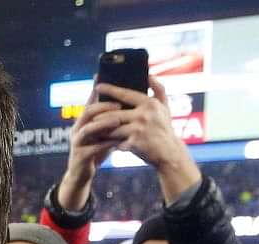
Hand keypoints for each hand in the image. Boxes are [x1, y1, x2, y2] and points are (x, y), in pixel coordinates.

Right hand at [58, 88, 123, 210]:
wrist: (82, 174)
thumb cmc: (95, 150)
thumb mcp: (102, 133)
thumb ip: (110, 119)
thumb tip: (127, 102)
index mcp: (82, 121)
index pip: (90, 102)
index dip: (97, 90)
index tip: (107, 81)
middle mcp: (77, 129)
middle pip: (87, 112)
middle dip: (103, 107)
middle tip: (120, 105)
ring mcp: (76, 143)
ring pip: (87, 129)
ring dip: (103, 124)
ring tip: (118, 121)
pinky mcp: (80, 156)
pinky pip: (93, 148)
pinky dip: (106, 144)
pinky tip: (118, 142)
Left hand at [92, 76, 201, 201]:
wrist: (169, 153)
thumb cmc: (164, 129)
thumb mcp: (165, 108)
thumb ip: (158, 90)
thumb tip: (149, 75)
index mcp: (149, 104)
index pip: (125, 94)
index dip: (110, 89)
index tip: (98, 85)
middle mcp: (144, 115)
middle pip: (113, 113)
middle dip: (99, 115)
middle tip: (89, 115)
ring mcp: (138, 130)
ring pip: (112, 128)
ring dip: (101, 130)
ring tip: (93, 129)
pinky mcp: (134, 144)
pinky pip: (115, 142)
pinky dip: (109, 142)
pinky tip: (102, 143)